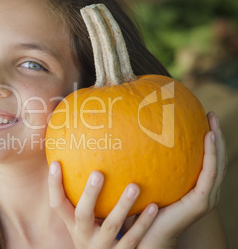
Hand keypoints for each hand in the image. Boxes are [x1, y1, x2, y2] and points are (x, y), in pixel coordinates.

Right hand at [49, 163, 157, 247]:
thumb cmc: (95, 235)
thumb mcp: (84, 222)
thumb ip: (83, 199)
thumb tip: (77, 160)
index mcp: (72, 225)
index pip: (57, 204)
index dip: (54, 185)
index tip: (55, 163)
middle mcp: (84, 236)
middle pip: (83, 214)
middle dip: (89, 194)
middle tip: (98, 173)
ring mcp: (102, 247)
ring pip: (111, 226)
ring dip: (122, 206)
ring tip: (134, 186)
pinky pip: (133, 239)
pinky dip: (142, 223)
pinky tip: (153, 206)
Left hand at [135, 111, 227, 247]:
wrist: (145, 235)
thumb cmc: (143, 209)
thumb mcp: (150, 183)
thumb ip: (148, 167)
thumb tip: (132, 141)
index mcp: (195, 189)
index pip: (207, 162)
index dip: (209, 142)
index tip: (203, 120)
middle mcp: (205, 192)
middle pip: (216, 160)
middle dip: (216, 136)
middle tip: (210, 115)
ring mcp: (206, 197)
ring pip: (217, 164)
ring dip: (217, 141)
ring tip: (212, 120)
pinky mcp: (201, 202)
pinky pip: (209, 173)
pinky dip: (211, 155)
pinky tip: (208, 137)